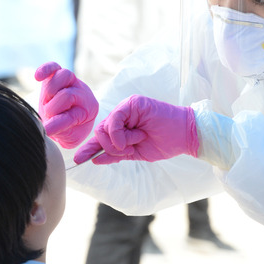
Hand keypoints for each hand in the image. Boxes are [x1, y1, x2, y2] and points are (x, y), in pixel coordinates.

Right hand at [35, 62, 98, 148]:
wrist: (73, 118)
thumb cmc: (71, 129)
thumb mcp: (70, 135)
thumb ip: (61, 129)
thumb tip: (45, 129)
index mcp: (88, 109)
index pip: (72, 115)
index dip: (57, 123)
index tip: (47, 130)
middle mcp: (81, 92)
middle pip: (66, 96)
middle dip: (52, 109)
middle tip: (49, 116)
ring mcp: (70, 82)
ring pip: (61, 79)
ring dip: (50, 92)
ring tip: (47, 102)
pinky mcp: (57, 75)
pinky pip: (53, 67)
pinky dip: (45, 70)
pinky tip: (38, 77)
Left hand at [74, 95, 198, 164]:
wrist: (185, 135)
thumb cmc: (164, 143)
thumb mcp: (135, 153)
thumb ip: (115, 154)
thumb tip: (93, 159)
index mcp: (121, 126)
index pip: (100, 136)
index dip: (90, 148)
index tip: (79, 159)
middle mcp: (121, 115)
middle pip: (99, 132)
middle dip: (109, 147)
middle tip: (127, 150)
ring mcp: (126, 108)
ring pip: (104, 128)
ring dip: (117, 142)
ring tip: (136, 141)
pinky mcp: (132, 103)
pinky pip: (114, 120)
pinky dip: (117, 134)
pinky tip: (128, 140)